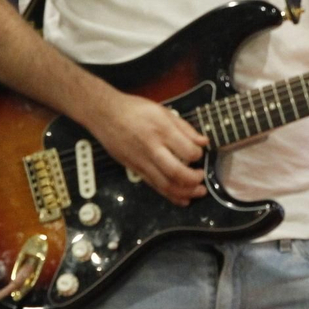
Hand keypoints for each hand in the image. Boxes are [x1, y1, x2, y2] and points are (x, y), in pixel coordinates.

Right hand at [86, 90, 208, 204]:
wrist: (105, 115)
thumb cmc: (135, 110)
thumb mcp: (163, 111)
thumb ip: (185, 128)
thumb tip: (204, 142)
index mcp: (162, 131)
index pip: (188, 151)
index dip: (199, 155)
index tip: (201, 153)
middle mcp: (152, 148)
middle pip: (177, 172)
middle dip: (194, 180)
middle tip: (202, 178)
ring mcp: (142, 161)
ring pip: (165, 185)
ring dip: (185, 193)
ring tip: (198, 193)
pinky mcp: (135, 169)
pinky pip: (155, 186)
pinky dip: (170, 195)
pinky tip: (182, 198)